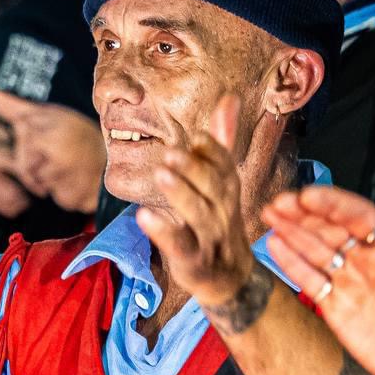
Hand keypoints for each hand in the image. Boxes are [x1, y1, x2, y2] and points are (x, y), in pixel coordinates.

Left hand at [135, 95, 260, 315]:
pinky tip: (143, 216)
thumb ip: (223, 142)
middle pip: (213, 186)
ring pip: (198, 213)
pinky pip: (179, 244)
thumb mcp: (223, 183)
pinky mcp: (193, 259)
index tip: (196, 137)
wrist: (230, 278)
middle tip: (171, 152)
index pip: (226, 165)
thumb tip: (229, 97)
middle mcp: (223, 210)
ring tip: (161, 174)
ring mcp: (209, 236)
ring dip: (180, 193)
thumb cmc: (219, 221)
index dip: (213, 151)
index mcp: (228, 188)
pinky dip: (162, 231)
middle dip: (194, 169)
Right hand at [263, 185, 374, 374]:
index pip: (357, 215)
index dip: (332, 204)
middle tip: (279, 204)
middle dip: (303, 213)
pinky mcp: (335, 304)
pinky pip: (310, 279)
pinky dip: (292, 264)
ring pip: (315, 248)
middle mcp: (365, 256)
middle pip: (329, 227)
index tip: (308, 195)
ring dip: (292, 231)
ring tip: (269, 216)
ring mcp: (348, 279)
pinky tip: (274, 247)